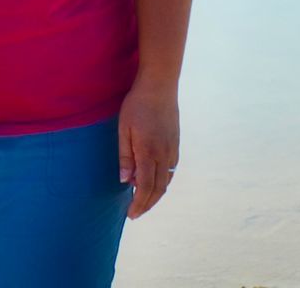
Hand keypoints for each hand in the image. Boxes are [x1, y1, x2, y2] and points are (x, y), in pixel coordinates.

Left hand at [117, 77, 179, 220]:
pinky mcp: (176, 144)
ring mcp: (172, 150)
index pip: (145, 187)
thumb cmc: (137, 105)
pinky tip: (154, 182)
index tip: (131, 214)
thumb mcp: (124, 129)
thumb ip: (125, 156)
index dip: (138, 203)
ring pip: (166, 181)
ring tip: (142, 200)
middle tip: (135, 213)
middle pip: (158, 189)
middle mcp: (164, 155)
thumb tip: (124, 180)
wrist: (160, 86)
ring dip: (155, 195)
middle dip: (146, 204)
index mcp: (149, 152)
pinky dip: (162, 183)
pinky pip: (171, 171)